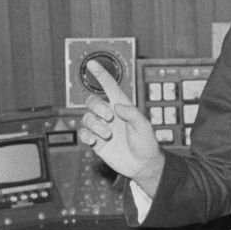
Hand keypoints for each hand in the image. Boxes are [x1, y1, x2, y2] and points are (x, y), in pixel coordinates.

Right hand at [76, 60, 165, 194]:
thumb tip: (116, 106)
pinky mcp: (96, 142)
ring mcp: (102, 128)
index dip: (101, 75)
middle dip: (97, 107)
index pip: (109, 87)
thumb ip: (132, 114)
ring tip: (108, 135)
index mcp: (122, 107)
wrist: (143, 165)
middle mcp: (110, 116)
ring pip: (86, 118)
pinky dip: (86, 135)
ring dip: (95, 125)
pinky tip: (95, 140)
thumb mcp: (144, 127)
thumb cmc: (147, 144)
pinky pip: (83, 134)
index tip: (91, 64)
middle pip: (92, 101)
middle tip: (109, 118)